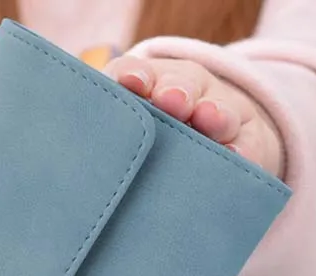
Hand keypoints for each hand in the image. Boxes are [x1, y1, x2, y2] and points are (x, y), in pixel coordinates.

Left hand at [104, 55, 284, 176]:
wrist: (214, 150)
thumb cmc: (152, 147)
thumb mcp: (129, 134)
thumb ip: (111, 135)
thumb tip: (69, 161)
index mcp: (150, 87)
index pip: (138, 74)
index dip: (135, 77)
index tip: (131, 83)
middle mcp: (187, 94)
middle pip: (183, 84)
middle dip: (176, 90)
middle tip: (171, 100)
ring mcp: (219, 117)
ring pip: (218, 111)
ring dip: (213, 113)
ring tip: (208, 119)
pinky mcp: (246, 144)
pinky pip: (245, 147)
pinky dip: (240, 151)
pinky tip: (234, 155)